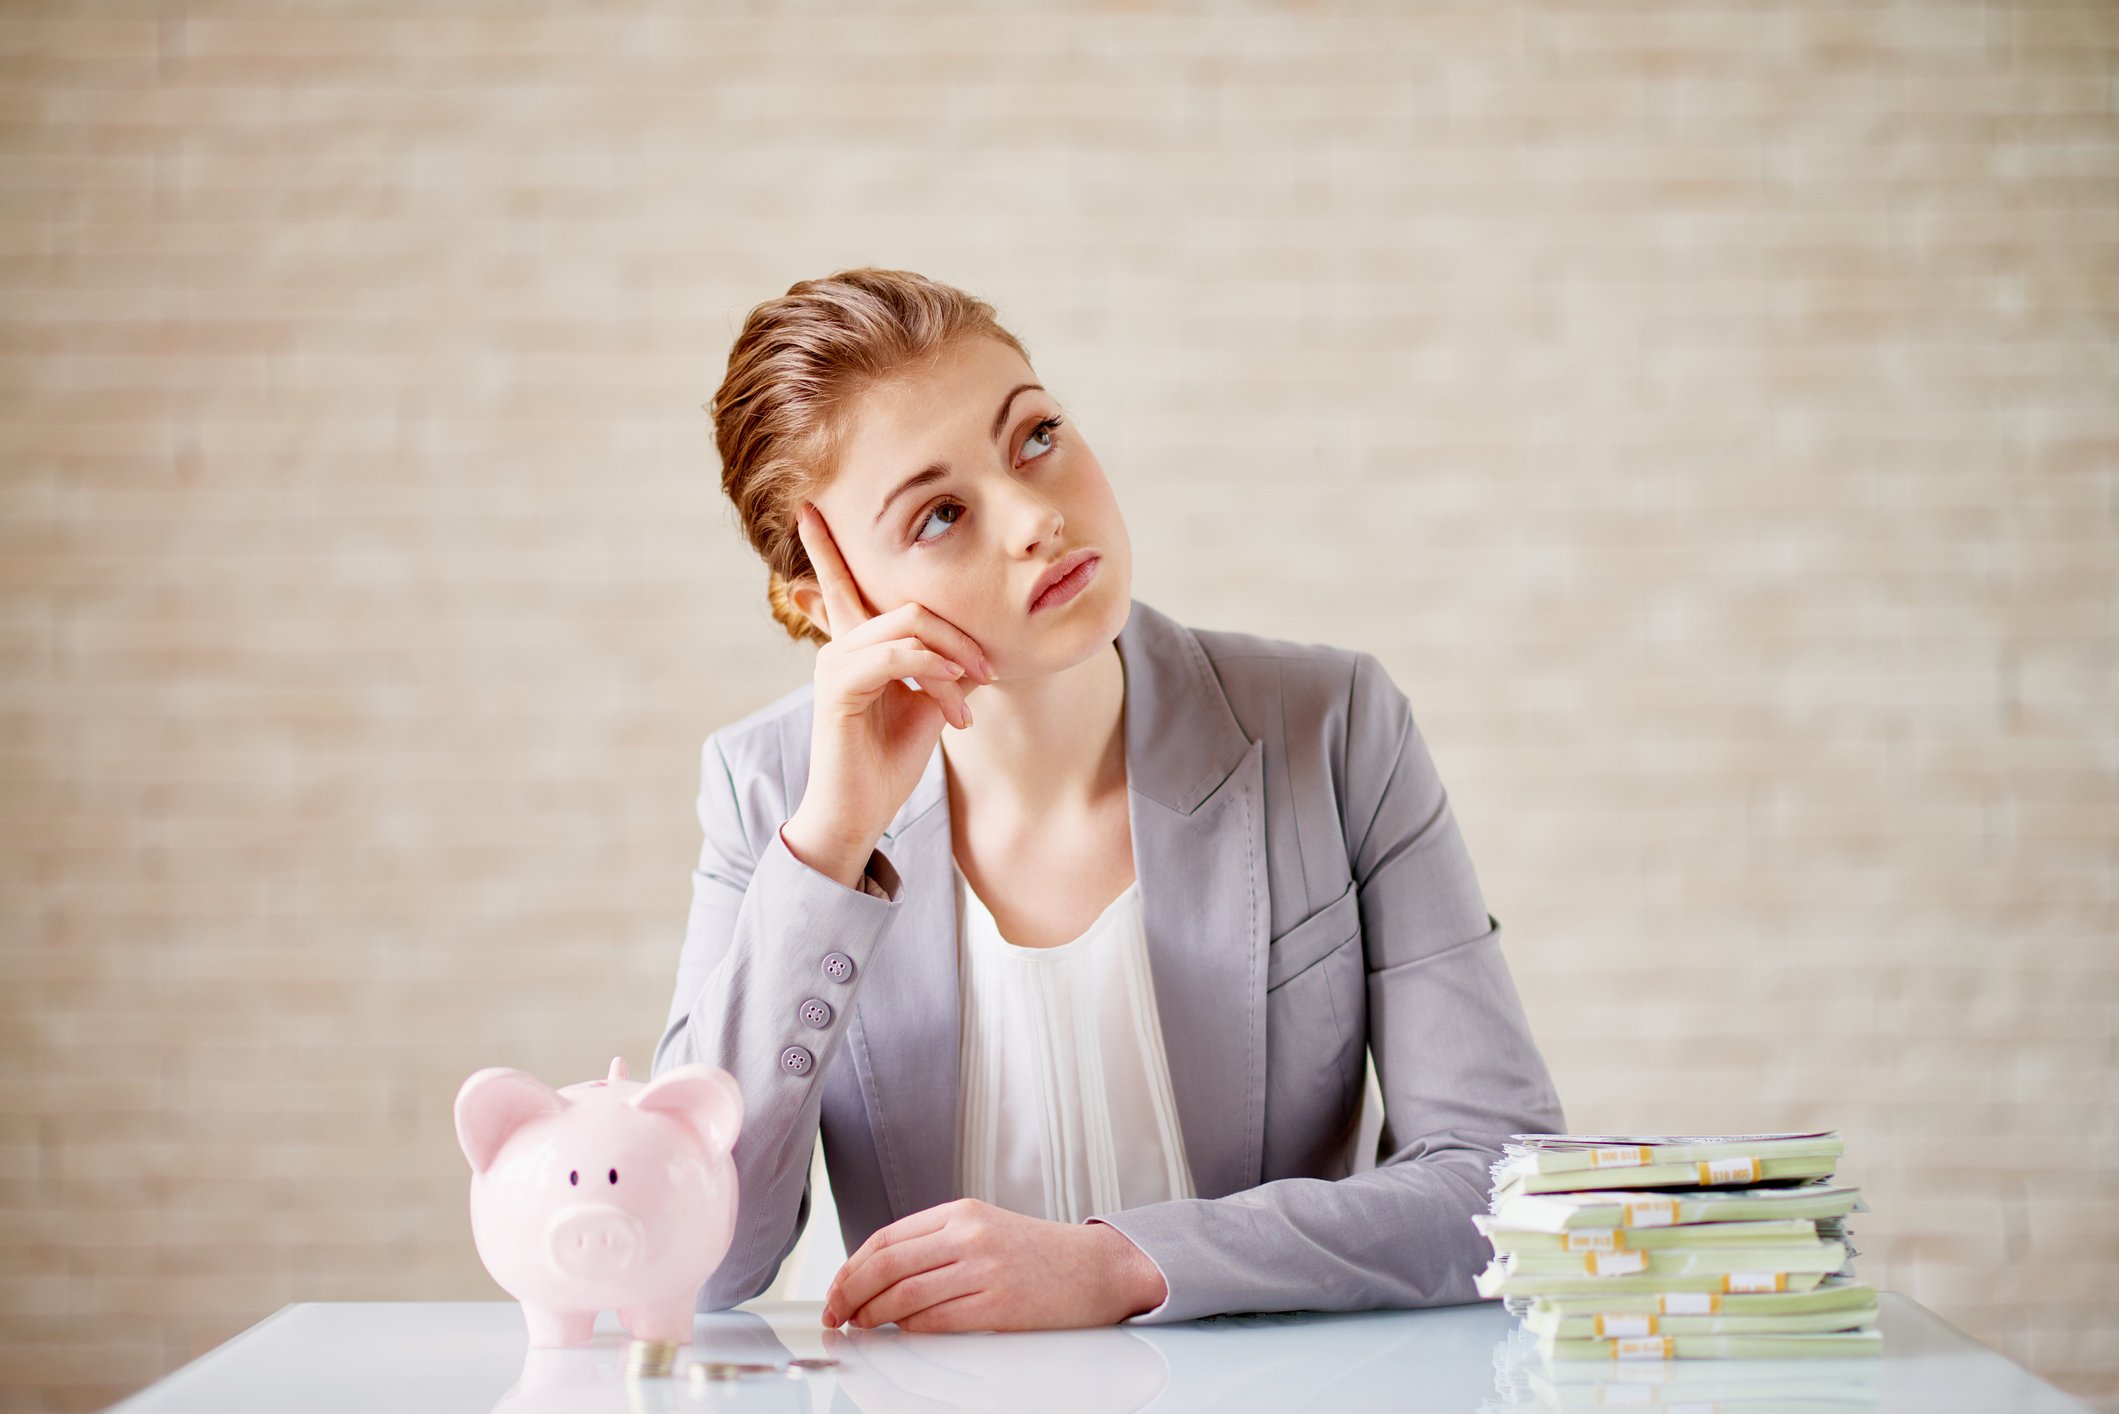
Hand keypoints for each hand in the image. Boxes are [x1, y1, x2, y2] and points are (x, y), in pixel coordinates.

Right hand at [787, 503, 994, 873]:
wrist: (859, 813)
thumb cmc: (889, 760)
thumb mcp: (925, 705)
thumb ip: (938, 668)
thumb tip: (968, 653)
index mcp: (857, 644)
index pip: (841, 583)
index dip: (826, 546)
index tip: (810, 507)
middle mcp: (840, 646)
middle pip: (911, 606)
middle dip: (959, 637)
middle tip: (988, 674)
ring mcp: (835, 664)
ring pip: (909, 627)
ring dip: (953, 659)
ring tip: (971, 698)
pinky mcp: (838, 688)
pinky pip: (896, 657)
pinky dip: (931, 669)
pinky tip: (953, 694)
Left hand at [819, 1198, 1168, 1331]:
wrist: (1099, 1269)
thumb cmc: (1039, 1255)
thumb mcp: (985, 1230)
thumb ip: (936, 1245)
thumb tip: (876, 1278)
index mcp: (961, 1213)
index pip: (886, 1238)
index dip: (850, 1267)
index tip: (835, 1290)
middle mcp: (969, 1236)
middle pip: (886, 1265)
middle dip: (849, 1294)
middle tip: (836, 1315)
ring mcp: (984, 1270)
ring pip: (904, 1296)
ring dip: (872, 1317)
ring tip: (861, 1328)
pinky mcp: (998, 1307)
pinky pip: (936, 1322)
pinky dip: (909, 1332)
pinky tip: (901, 1336)